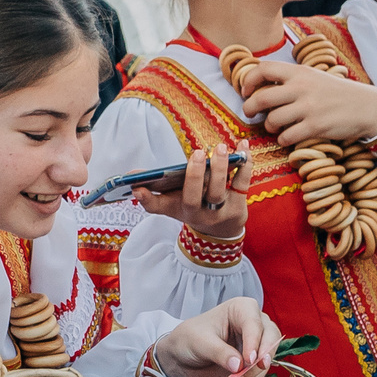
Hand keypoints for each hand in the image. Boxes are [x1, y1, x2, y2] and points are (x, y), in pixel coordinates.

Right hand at [132, 145, 252, 240]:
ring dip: (220, 167)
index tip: (136, 187)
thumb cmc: (191, 208)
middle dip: (194, 175)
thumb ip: (152, 194)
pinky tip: (243, 146)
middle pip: (194, 196)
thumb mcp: (171, 205)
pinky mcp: (239, 205)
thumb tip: (132, 182)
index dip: (146, 199)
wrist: (220, 231)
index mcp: (178, 210)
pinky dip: (245, 163)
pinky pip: (242, 183)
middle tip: (196, 153)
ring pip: (218, 190)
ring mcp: (220, 211)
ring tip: (220, 147)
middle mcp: (198, 213)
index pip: (159, 206)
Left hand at [151, 300, 281, 376]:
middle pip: (271, 339)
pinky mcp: (254, 361)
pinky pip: (259, 373)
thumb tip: (239, 366)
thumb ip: (220, 352)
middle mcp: (255, 323)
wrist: (183, 355)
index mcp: (242, 308)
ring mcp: (257, 343)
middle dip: (261, 358)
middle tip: (249, 373)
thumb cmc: (190, 339)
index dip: (254, 342)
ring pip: (267, 359)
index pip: (255, 323)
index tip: (249, 361)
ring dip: (251, 375)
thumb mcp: (200, 343)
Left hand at [238, 57, 376, 146]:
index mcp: (299, 72)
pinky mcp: (315, 126)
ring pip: (272, 120)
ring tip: (275, 126)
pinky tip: (289, 137)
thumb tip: (261, 88)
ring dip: (269, 126)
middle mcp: (301, 88)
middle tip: (250, 113)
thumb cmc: (336, 93)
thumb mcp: (313, 77)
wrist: (365, 106)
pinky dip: (283, 139)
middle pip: (262, 98)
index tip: (246, 91)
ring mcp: (308, 108)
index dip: (248, 81)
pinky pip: (286, 137)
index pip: (263, 69)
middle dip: (249, 108)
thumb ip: (290, 80)